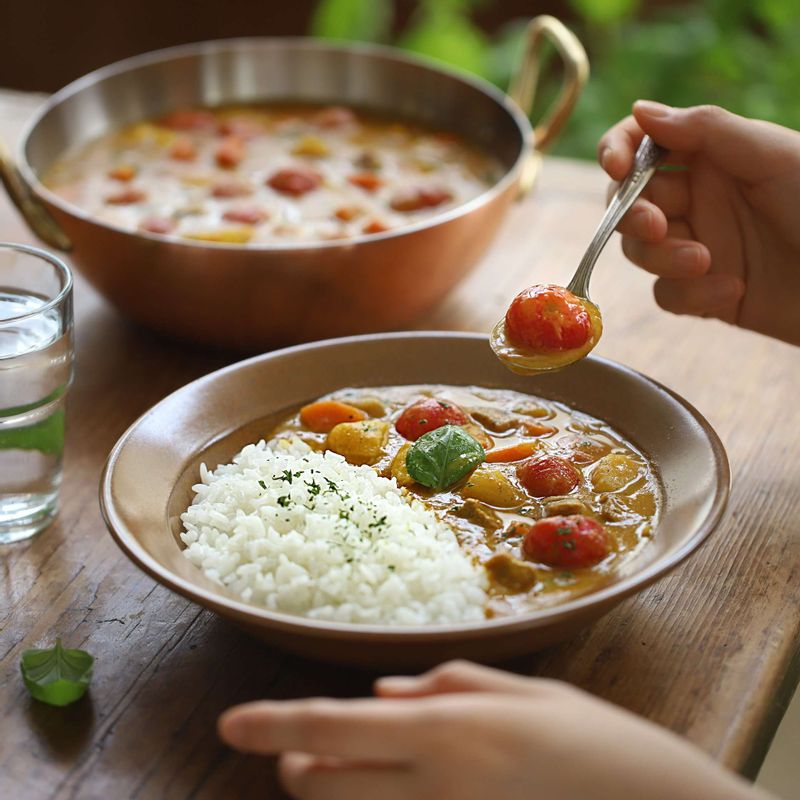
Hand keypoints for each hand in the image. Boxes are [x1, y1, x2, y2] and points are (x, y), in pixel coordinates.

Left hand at [218, 660, 766, 799]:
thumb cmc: (599, 745)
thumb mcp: (529, 695)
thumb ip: (447, 688)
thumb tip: (384, 696)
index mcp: (451, 733)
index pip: (333, 727)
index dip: (274, 724)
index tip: (230, 722)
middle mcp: (435, 790)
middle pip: (322, 785)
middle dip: (298, 765)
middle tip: (307, 747)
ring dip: (333, 792)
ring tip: (354, 767)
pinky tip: (407, 788)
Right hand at [598, 100, 799, 344]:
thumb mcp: (771, 155)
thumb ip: (704, 131)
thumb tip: (641, 110)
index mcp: (713, 157)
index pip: (644, 144)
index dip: (618, 151)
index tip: (616, 168)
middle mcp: (698, 199)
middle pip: (630, 203)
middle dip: (635, 216)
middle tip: (658, 227)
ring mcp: (697, 246)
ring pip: (642, 252)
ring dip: (664, 259)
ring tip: (706, 263)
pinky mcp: (703, 293)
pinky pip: (668, 294)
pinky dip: (691, 296)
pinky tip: (732, 292)